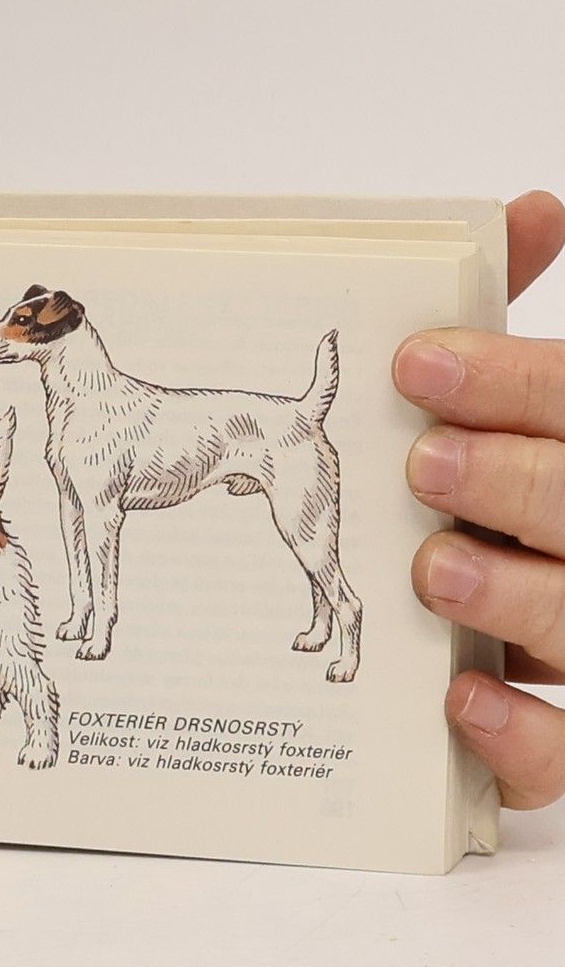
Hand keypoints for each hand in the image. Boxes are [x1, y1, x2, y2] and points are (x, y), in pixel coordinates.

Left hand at [394, 189, 564, 807]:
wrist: (521, 603)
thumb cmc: (516, 505)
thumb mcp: (519, 419)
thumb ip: (516, 328)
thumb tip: (534, 208)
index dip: (517, 386)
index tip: (416, 361)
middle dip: (521, 484)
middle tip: (426, 460)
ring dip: (517, 599)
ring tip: (435, 568)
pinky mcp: (564, 744)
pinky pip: (563, 758)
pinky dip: (518, 736)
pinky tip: (457, 697)